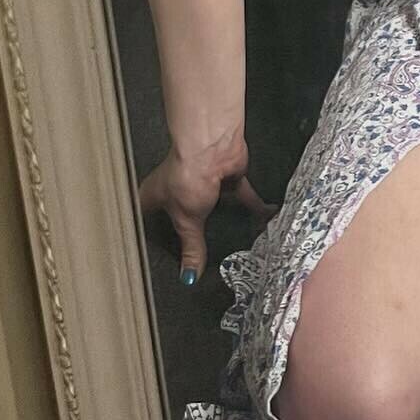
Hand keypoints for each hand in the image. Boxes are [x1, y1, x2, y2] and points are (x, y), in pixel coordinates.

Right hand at [137, 135, 278, 286]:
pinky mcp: (227, 177)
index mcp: (155, 198)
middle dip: (198, 232)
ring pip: (217, 206)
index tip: (165, 259)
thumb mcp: (187, 220)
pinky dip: (256, 207)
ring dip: (230, 220)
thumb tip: (189, 274)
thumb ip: (191, 248)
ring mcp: (205, 182)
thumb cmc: (187, 173)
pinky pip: (243, 196)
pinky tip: (265, 217)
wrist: (212, 145)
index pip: (153, 223)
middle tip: (206, 257)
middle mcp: (179, 188)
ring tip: (241, 242)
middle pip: (187, 215)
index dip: (156, 239)